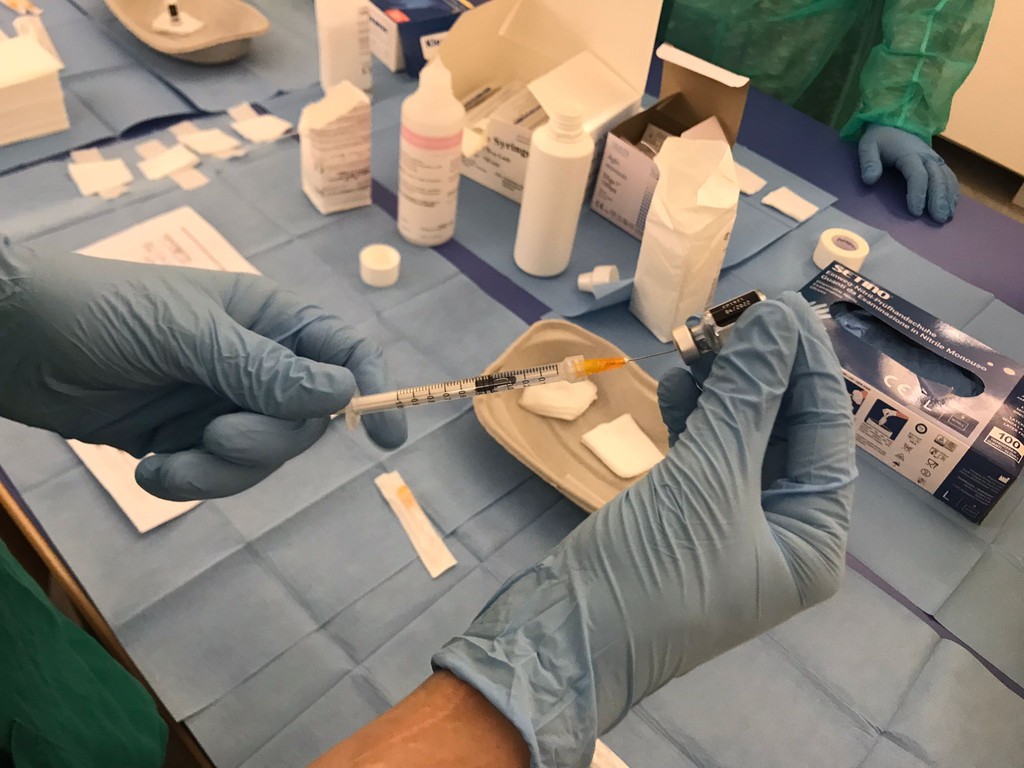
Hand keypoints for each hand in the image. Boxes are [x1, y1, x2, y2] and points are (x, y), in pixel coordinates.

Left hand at [0, 238, 406, 500]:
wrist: (9, 340)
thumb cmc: (101, 310)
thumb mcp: (188, 333)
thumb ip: (263, 369)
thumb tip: (343, 394)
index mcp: (267, 319)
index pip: (341, 352)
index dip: (371, 388)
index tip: (385, 435)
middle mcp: (254, 364)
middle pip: (304, 421)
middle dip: (267, 441)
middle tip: (217, 437)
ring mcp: (221, 406)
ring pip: (263, 459)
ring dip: (221, 471)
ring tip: (168, 459)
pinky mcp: (186, 443)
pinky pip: (216, 478)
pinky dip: (187, 482)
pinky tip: (147, 469)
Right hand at [433, 293, 855, 767]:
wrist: (562, 638)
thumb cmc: (653, 570)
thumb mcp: (708, 477)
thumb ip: (748, 396)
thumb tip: (779, 322)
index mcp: (812, 539)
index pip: (826, 434)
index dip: (808, 367)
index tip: (787, 307)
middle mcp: (781, 532)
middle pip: (784, 432)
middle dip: (758, 375)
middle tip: (732, 316)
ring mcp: (730, 525)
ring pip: (739, 438)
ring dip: (720, 390)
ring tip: (693, 345)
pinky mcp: (685, 517)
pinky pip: (704, 454)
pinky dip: (692, 418)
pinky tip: (675, 387)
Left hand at [858, 124, 958, 222]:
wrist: (894, 123)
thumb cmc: (880, 139)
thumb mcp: (868, 146)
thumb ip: (868, 162)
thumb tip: (870, 181)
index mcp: (910, 153)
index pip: (918, 175)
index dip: (918, 194)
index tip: (915, 212)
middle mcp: (927, 156)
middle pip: (937, 179)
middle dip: (939, 199)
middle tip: (938, 219)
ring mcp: (935, 159)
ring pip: (947, 178)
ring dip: (949, 197)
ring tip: (947, 216)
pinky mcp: (938, 162)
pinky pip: (950, 176)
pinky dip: (953, 191)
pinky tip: (952, 206)